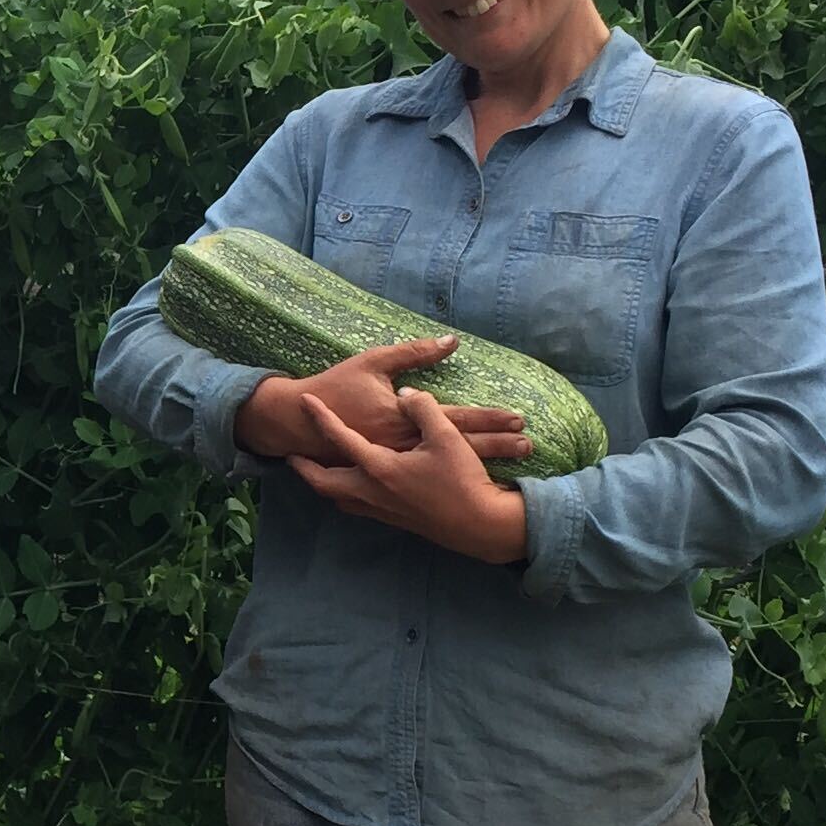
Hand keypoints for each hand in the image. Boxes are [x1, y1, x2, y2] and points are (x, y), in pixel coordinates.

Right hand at [236, 336, 530, 469]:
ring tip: (513, 465)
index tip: (521, 419)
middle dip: (497, 449)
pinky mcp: (386, 475)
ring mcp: (395, 466)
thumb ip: (413, 352)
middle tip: (528, 446)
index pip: (457, 419)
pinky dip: (452, 482)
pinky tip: (471, 485)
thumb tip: (451, 341)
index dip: (490, 419)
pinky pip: (428, 480)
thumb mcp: (373, 362)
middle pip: (460, 450)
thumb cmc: (337, 388)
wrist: (298, 424)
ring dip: (482, 465)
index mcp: (403, 420)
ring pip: (448, 470)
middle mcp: (404, 447)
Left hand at [285, 387, 530, 563]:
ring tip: (318, 472)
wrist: (479, 526)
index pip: (340, 438)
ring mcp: (381, 510)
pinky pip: (358, 507)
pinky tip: (354, 489)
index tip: (305, 401)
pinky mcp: (394, 520)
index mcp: (379, 468)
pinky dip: (346, 495)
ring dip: (324, 484)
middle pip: (323, 482)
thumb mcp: (446, 435)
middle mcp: (372, 491)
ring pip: (339, 499)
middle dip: (304, 469)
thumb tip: (406, 394)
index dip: (321, 417)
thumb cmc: (462, 480)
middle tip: (290, 456)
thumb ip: (422, 408)